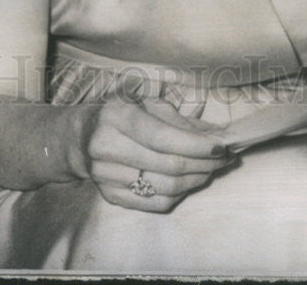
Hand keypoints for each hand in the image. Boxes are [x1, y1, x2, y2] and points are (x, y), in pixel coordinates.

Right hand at [78, 94, 235, 211]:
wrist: (81, 138)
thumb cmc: (122, 114)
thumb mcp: (145, 103)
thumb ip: (179, 118)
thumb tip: (216, 134)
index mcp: (117, 116)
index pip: (163, 138)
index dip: (196, 145)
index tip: (222, 147)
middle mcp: (107, 147)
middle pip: (168, 166)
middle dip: (204, 164)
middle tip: (225, 159)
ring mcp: (106, 176)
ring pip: (165, 187)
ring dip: (196, 180)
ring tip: (212, 169)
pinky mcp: (110, 197)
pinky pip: (155, 203)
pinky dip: (180, 194)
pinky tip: (190, 181)